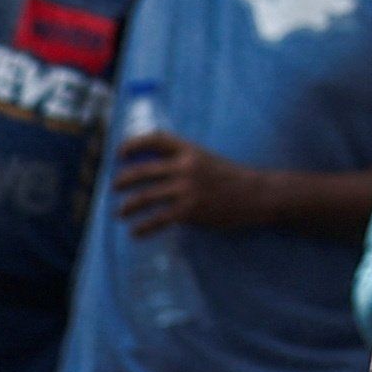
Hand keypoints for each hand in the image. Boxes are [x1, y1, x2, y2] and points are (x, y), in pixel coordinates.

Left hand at [111, 133, 288, 234]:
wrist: (256, 194)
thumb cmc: (231, 178)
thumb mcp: (207, 160)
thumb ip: (183, 160)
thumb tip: (153, 168)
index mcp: (190, 150)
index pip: (155, 139)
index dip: (133, 143)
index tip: (119, 153)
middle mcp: (186, 166)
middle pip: (142, 171)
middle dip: (123, 180)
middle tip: (114, 187)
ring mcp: (187, 189)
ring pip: (145, 197)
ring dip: (128, 206)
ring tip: (121, 212)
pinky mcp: (190, 210)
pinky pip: (158, 219)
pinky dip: (143, 227)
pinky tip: (136, 232)